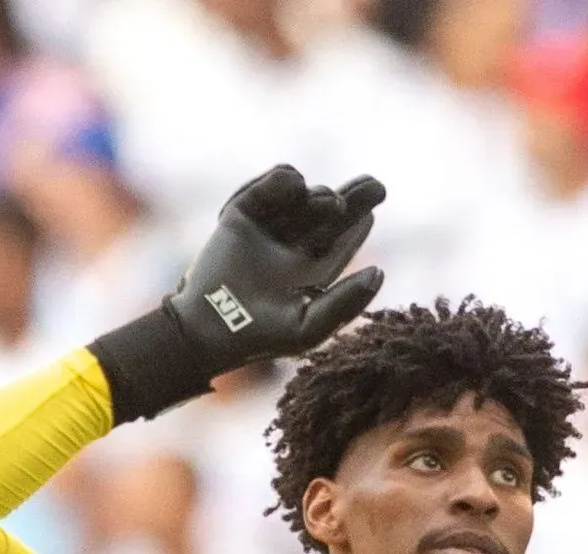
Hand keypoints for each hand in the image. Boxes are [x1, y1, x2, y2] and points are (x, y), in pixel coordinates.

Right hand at [92, 164, 386, 422]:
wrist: (207, 328)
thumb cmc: (260, 338)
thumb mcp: (310, 327)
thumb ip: (346, 303)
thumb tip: (379, 272)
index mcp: (310, 275)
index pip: (340, 243)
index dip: (358, 225)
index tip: (374, 211)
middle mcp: (290, 250)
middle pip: (329, 216)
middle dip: (354, 198)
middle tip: (378, 185)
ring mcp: (266, 231)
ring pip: (302, 199)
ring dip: (319, 196)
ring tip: (328, 202)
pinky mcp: (239, 217)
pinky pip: (267, 189)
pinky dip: (283, 181)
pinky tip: (294, 183)